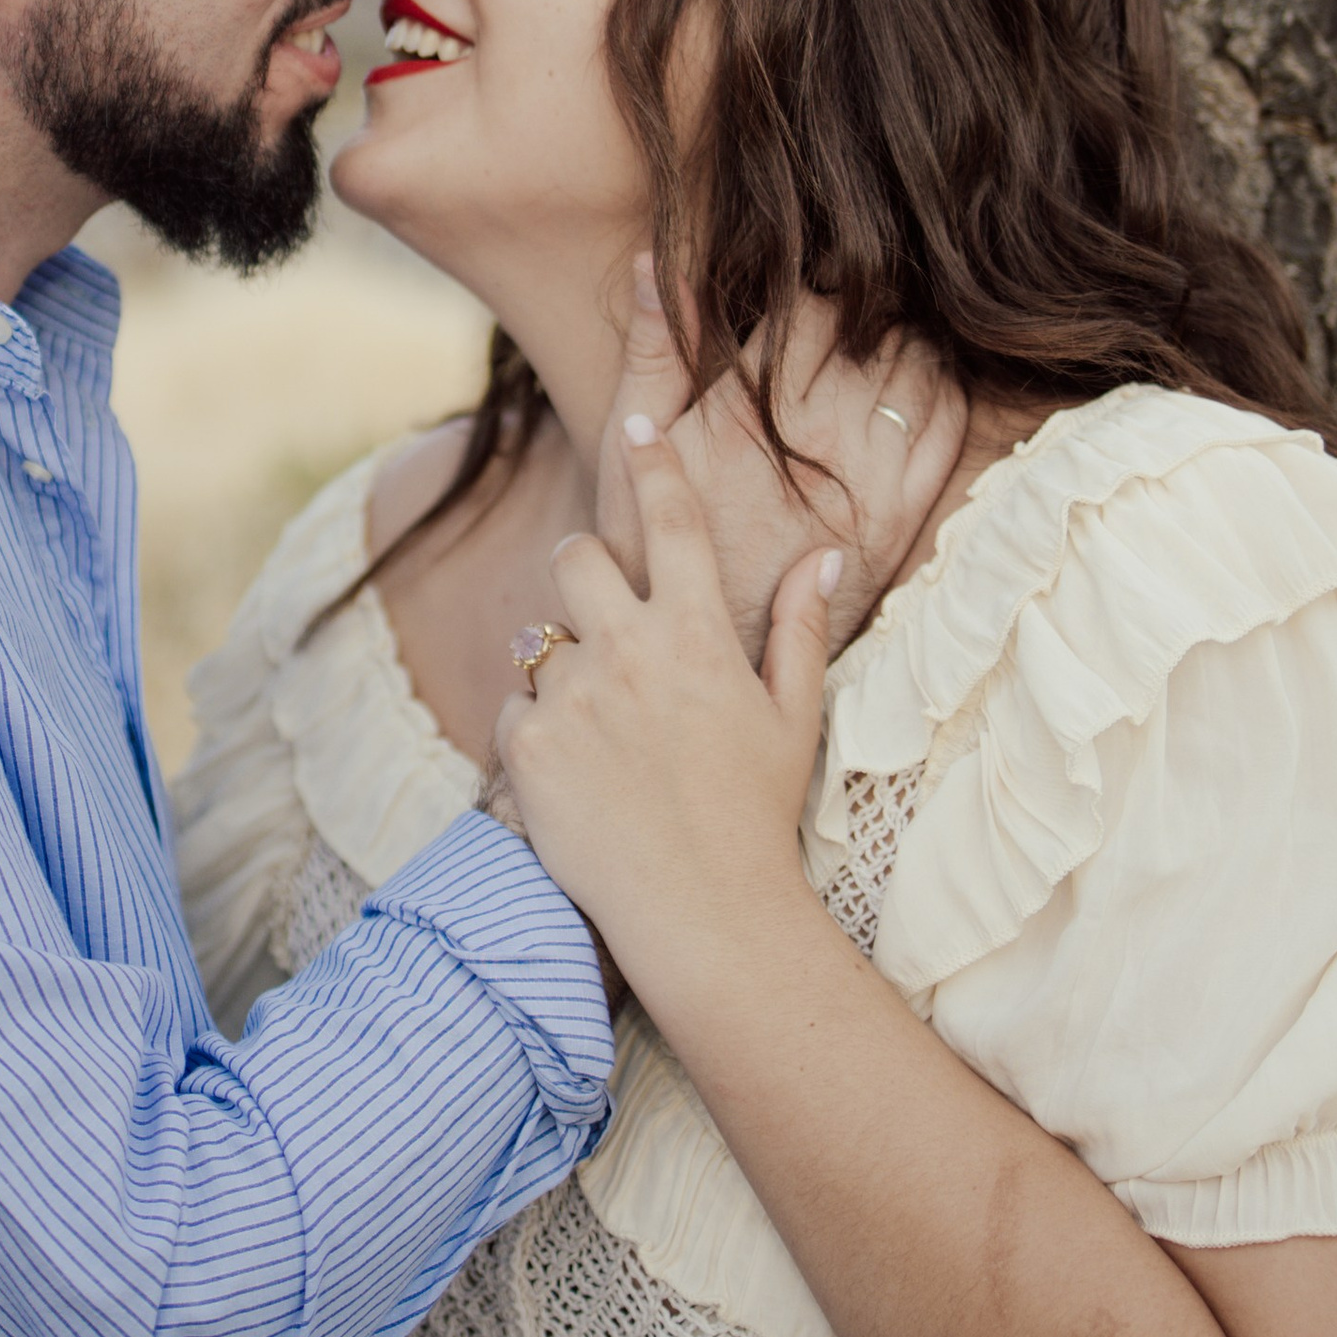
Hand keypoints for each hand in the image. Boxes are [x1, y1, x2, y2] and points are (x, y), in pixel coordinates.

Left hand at [496, 418, 836, 991]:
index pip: (672, 520)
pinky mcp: (528, 748)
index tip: (636, 423)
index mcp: (697, 634)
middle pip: (575, 557)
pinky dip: (538, 733)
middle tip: (605, 619)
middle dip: (584, 573)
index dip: (653, 461)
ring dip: (566, 673)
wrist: (704, 913)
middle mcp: (630, 651)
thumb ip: (797, 627)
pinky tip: (579, 776)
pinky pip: (515, 710)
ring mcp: (574, 698)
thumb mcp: (792, 717)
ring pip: (542, 644)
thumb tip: (821, 553)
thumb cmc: (756, 813)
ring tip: (608, 737)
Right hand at [594, 259, 967, 657]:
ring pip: (915, 372)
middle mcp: (814, 436)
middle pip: (870, 331)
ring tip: (889, 337)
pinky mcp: (898, 522)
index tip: (810, 291)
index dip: (816, 288)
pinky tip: (925, 383)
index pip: (810, 306)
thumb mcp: (632, 439)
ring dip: (909, 342)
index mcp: (747, 409)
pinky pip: (943, 434)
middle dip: (869, 308)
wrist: (701, 647)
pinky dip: (944, 393)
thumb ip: (655, 349)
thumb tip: (653, 258)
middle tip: (860, 304)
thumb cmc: (651, 540)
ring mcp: (864, 480)